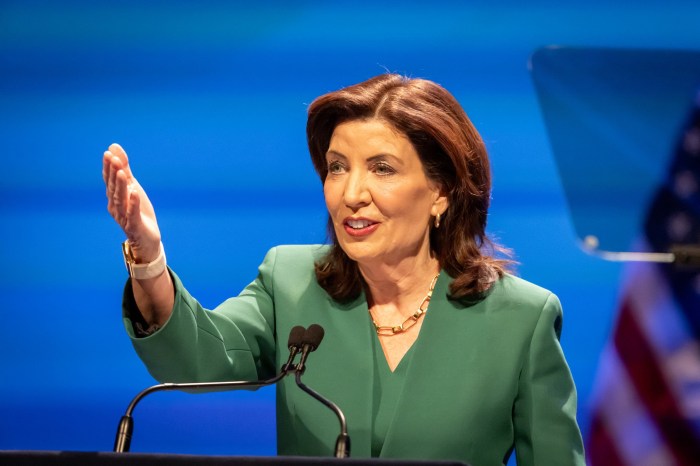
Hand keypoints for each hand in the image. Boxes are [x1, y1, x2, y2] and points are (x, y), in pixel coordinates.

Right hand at [103, 143, 160, 262]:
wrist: (146, 238)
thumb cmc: (138, 211)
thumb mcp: (132, 187)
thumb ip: (125, 169)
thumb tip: (114, 147)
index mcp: (114, 197)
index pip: (109, 180)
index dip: (108, 167)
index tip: (108, 153)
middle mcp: (115, 206)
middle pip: (113, 187)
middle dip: (113, 173)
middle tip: (112, 158)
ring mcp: (124, 216)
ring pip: (121, 199)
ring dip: (121, 186)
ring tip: (122, 172)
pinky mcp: (134, 225)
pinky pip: (133, 213)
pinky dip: (133, 203)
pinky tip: (135, 192)